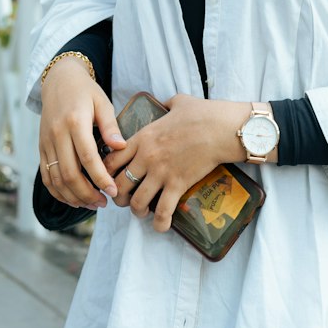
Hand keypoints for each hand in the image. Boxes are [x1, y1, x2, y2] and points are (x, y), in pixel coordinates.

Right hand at [38, 57, 127, 209]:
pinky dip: (58, 192)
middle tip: (104, 202)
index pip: (87, 157)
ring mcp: (46, 142)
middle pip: (69, 173)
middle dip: (87, 193)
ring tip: (92, 205)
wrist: (59, 80)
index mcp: (75, 121)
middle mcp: (57, 134)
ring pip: (56, 179)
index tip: (113, 191)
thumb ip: (111, 125)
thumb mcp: (102, 102)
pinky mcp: (41, 148)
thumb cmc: (85, 91)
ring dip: (73, 197)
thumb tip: (121, 147)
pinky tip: (73, 199)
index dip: (100, 178)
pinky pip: (46, 176)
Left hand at [104, 94, 258, 233]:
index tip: (111, 178)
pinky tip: (161, 226)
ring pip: (137, 201)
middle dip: (119, 196)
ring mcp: (161, 172)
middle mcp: (147, 156)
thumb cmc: (202, 113)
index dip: (107, 173)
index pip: (112, 159)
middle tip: (126, 199)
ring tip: (143, 212)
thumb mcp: (178, 102)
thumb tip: (163, 103)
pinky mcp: (177, 184)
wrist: (221, 128)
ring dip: (137, 211)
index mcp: (143, 137)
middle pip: (119, 184)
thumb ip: (165, 104)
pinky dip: (159, 223)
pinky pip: (162, 211)